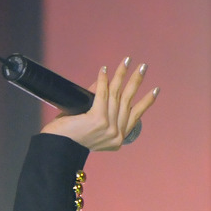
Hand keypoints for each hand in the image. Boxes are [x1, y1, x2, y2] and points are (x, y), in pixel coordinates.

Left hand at [40, 57, 158, 150]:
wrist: (54, 149)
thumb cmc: (67, 137)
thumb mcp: (89, 121)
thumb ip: (99, 104)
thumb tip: (103, 81)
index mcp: (116, 139)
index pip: (134, 116)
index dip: (146, 102)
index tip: (155, 90)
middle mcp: (115, 135)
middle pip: (127, 101)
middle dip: (136, 81)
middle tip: (143, 66)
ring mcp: (108, 128)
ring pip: (116, 95)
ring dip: (121, 75)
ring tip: (127, 61)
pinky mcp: (97, 120)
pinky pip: (101, 94)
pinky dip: (102, 80)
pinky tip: (105, 69)